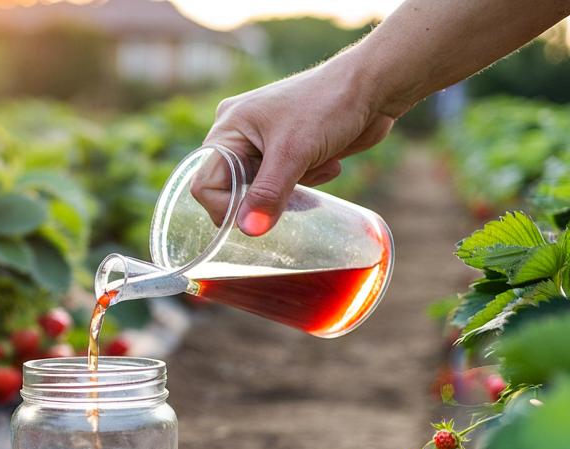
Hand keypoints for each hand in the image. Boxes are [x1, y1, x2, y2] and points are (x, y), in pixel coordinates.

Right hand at [196, 55, 395, 235]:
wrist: (374, 87)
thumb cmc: (329, 105)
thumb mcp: (294, 152)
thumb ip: (268, 194)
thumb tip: (249, 231)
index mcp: (228, 127)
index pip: (204, 184)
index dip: (225, 207)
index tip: (256, 217)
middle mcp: (239, 135)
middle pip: (233, 189)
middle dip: (266, 196)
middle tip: (293, 186)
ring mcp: (262, 143)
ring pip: (261, 191)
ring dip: (292, 187)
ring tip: (316, 164)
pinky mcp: (286, 150)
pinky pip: (283, 183)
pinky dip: (306, 179)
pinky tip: (327, 161)